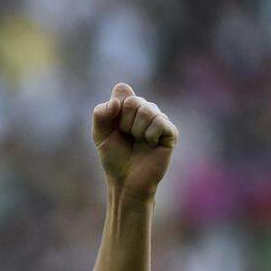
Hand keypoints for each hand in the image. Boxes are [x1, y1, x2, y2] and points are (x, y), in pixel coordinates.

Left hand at [92, 83, 177, 199]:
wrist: (126, 180)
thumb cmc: (114, 157)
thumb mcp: (100, 134)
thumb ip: (100, 113)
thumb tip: (117, 102)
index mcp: (129, 106)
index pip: (122, 90)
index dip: (114, 109)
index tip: (114, 126)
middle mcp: (146, 109)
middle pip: (134, 101)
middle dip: (125, 122)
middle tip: (127, 136)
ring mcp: (159, 120)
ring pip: (147, 110)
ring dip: (137, 130)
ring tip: (139, 142)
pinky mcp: (171, 132)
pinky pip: (159, 122)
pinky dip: (149, 136)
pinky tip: (150, 145)